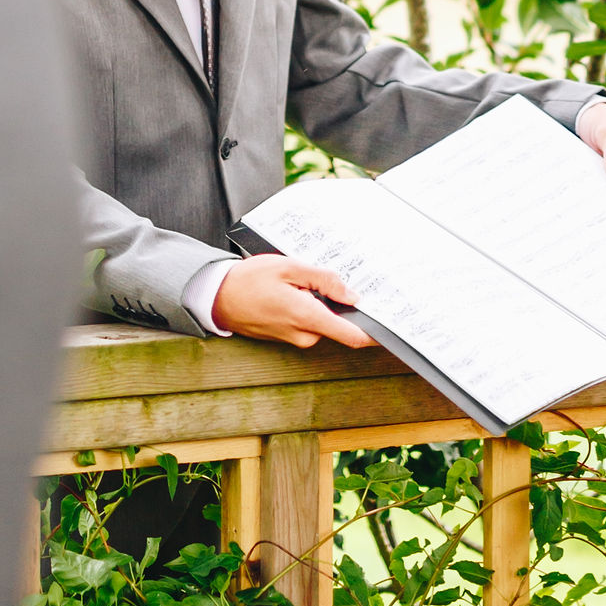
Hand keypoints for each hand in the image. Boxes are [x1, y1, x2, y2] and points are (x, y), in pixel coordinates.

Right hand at [211, 258, 371, 348]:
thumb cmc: (249, 280)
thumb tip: (352, 295)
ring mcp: (294, 339)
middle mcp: (304, 334)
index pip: (352, 336)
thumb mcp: (288, 267)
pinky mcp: (287, 337)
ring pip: (322, 322)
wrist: (216, 297)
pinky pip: (308, 324)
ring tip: (302, 280)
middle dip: (340, 303)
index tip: (389, 323)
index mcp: (307, 316)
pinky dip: (308, 308)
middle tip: (331, 280)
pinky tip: (293, 291)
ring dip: (321, 304)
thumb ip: (323, 280)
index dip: (374, 333)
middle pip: (339, 323)